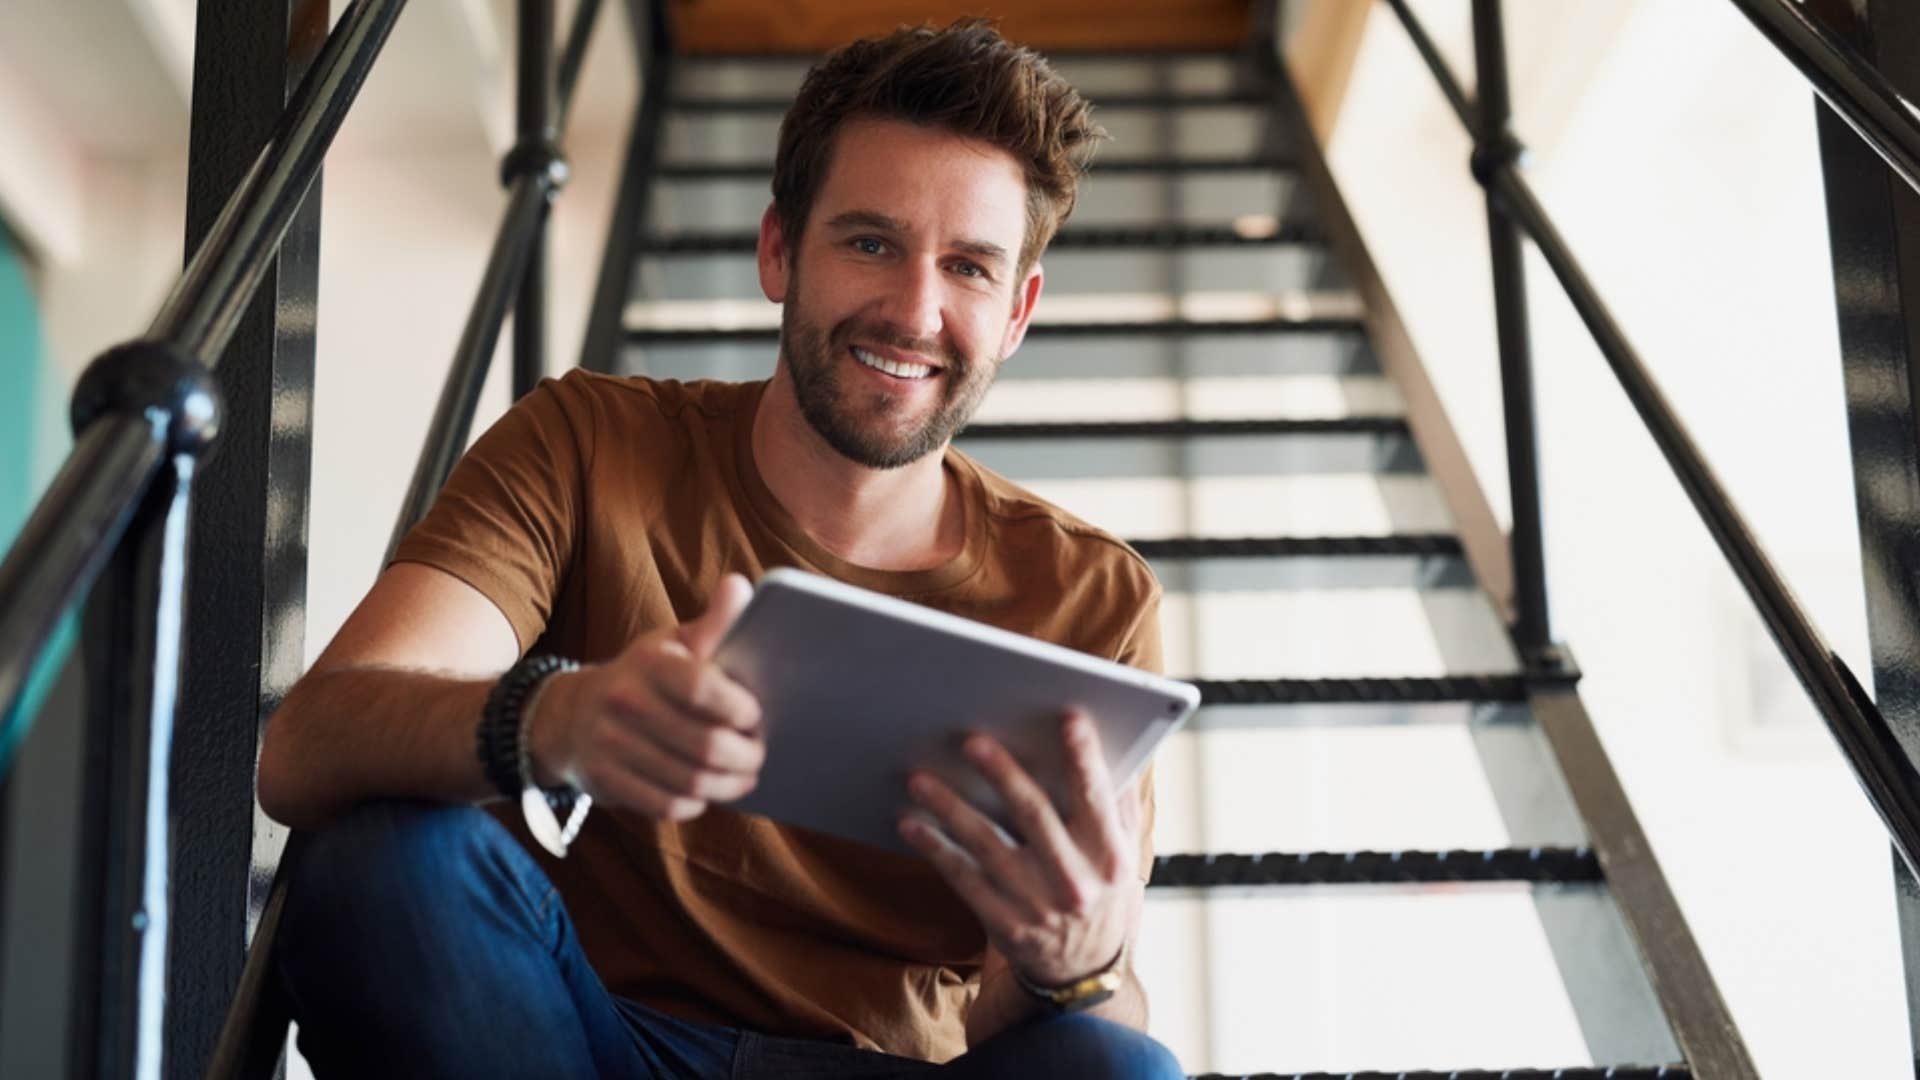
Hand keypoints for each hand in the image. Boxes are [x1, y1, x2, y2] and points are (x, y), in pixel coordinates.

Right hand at [529, 574, 762, 820]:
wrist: (571, 715)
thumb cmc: (643, 676)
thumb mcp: (673, 643)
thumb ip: (714, 622)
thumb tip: (741, 586)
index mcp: (649, 662)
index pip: (703, 688)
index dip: (739, 709)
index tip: (757, 717)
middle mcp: (624, 701)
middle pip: (704, 745)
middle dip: (744, 757)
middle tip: (760, 756)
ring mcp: (610, 744)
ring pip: (689, 781)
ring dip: (727, 785)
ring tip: (744, 777)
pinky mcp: (604, 780)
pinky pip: (664, 804)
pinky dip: (694, 803)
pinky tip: (706, 792)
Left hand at [899, 712, 1142, 985]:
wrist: (1083, 973)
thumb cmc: (1102, 893)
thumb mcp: (1124, 855)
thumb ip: (1118, 805)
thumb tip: (1114, 747)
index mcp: (1110, 857)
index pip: (1097, 799)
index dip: (1085, 759)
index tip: (1069, 719)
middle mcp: (1075, 881)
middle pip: (1034, 816)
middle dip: (1003, 774)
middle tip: (972, 741)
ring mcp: (1036, 905)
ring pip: (986, 845)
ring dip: (951, 808)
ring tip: (921, 779)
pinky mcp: (1003, 923)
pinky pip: (962, 878)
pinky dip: (934, 848)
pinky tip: (911, 823)